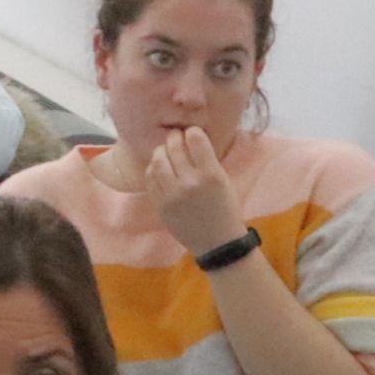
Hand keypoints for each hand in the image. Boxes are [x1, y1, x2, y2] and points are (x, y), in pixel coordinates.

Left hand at [138, 124, 250, 258]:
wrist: (218, 243)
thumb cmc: (225, 209)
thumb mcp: (224, 181)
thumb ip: (207, 161)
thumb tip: (189, 137)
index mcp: (212, 175)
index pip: (196, 140)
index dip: (192, 132)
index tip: (191, 132)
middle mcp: (191, 183)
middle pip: (174, 148)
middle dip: (174, 137)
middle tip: (174, 135)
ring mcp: (172, 195)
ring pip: (158, 161)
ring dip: (161, 151)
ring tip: (165, 151)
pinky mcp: (160, 205)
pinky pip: (150, 179)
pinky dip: (153, 169)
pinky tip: (159, 168)